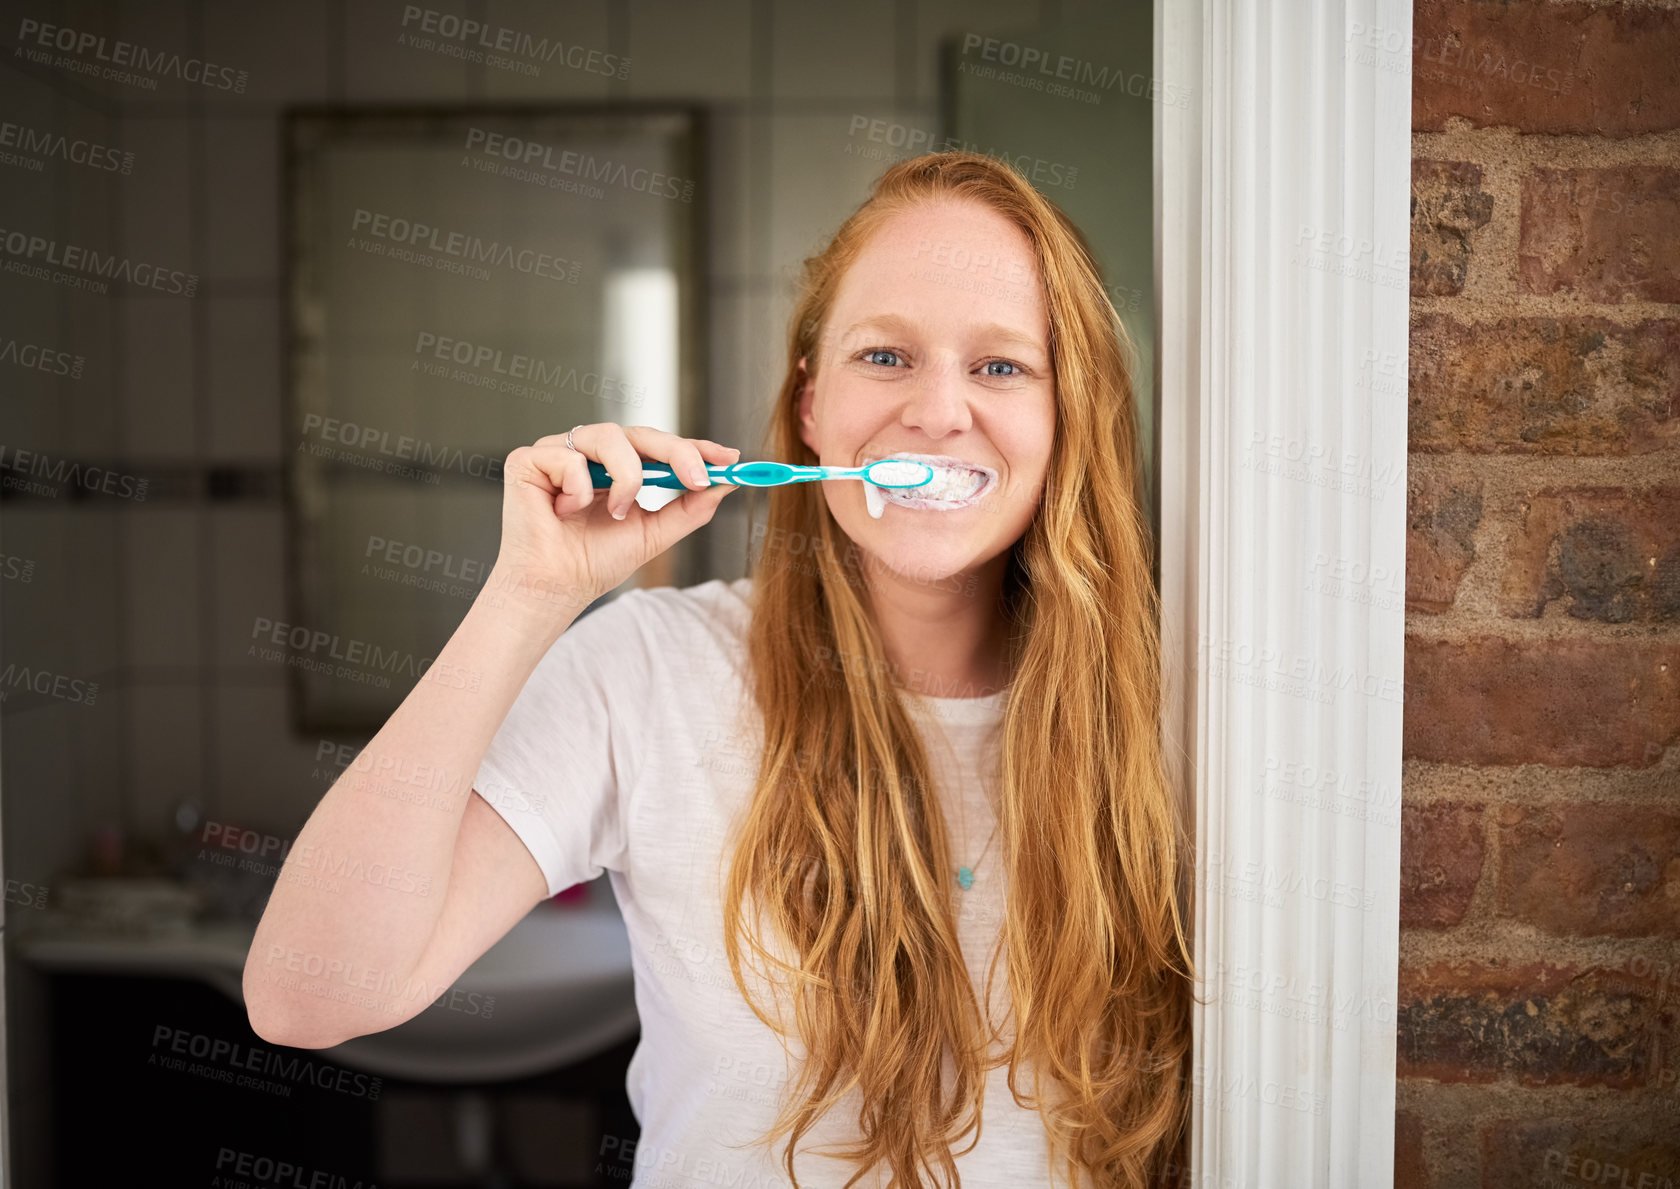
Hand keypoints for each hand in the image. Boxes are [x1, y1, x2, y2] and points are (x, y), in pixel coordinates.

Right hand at [483, 424, 739, 629]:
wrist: (555, 589)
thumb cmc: (594, 562)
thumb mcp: (654, 533)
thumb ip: (689, 509)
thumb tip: (725, 484)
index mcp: (617, 466)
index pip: (660, 446)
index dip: (694, 447)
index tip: (728, 457)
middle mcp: (589, 453)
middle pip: (640, 432)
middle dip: (676, 452)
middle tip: (699, 478)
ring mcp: (558, 452)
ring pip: (608, 435)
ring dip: (625, 476)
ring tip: (617, 511)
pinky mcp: (528, 460)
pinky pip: (568, 456)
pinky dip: (577, 488)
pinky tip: (565, 513)